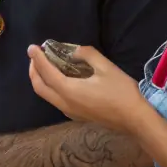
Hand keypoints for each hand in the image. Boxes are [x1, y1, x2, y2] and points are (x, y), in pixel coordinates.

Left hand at [27, 45, 146, 134]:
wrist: (135, 119)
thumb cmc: (121, 92)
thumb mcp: (106, 67)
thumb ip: (86, 55)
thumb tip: (74, 52)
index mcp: (69, 91)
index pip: (46, 73)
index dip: (37, 59)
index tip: (32, 47)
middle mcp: (64, 104)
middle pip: (39, 87)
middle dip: (34, 70)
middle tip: (36, 56)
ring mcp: (69, 112)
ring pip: (46, 96)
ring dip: (41, 79)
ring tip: (45, 65)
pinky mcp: (76, 116)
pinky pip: (55, 100)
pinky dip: (50, 87)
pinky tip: (59, 79)